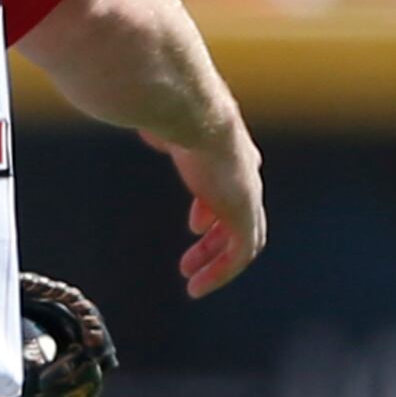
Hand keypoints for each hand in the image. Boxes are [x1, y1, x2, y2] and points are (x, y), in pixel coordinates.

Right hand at [154, 127, 266, 296]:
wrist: (192, 113)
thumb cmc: (172, 110)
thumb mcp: (167, 121)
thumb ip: (162, 128)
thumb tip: (149, 126)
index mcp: (228, 151)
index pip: (231, 185)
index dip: (211, 208)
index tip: (196, 225)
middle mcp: (243, 172)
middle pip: (238, 215)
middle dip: (214, 240)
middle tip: (191, 262)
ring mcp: (246, 194)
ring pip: (242, 239)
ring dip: (217, 262)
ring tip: (194, 281)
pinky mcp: (243, 214)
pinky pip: (239, 254)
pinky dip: (221, 272)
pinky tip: (199, 286)